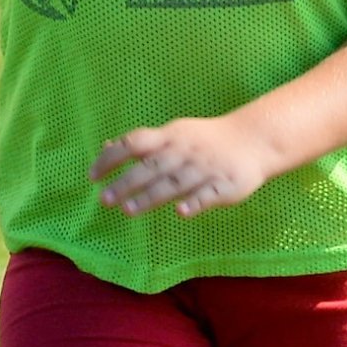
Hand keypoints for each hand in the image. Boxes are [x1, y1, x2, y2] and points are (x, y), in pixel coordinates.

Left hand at [90, 114, 275, 217]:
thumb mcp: (174, 134)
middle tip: (104, 200)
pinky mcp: (226, 185)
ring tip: (128, 211)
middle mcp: (185, 151)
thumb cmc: (206, 140)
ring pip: (175, 183)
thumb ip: (143, 143)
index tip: (92, 176)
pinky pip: (208, 195)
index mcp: (171, 137)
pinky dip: (195, 203)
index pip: (135, 143)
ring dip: (151, 196)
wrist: (254, 140)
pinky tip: (180, 213)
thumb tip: (106, 147)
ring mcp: (206, 168)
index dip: (112, 158)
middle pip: (152, 167)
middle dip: (126, 183)